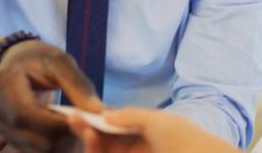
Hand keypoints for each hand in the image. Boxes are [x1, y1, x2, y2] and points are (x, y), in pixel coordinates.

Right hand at [0, 39, 102, 152]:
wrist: (15, 61)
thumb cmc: (37, 58)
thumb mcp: (60, 62)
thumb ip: (79, 87)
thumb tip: (101, 113)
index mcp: (5, 84)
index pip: (26, 115)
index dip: (55, 124)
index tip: (82, 121)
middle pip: (30, 138)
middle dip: (61, 137)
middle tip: (83, 126)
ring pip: (31, 149)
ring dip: (57, 144)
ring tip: (73, 127)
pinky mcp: (5, 135)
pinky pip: (27, 150)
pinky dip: (46, 147)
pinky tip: (59, 135)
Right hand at [66, 108, 236, 152]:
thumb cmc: (185, 140)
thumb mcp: (158, 121)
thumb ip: (131, 116)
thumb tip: (105, 114)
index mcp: (146, 134)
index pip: (114, 127)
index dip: (96, 121)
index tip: (77, 112)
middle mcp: (138, 149)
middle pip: (106, 142)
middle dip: (89, 132)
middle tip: (75, 120)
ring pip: (106, 152)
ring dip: (92, 144)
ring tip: (86, 132)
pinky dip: (99, 151)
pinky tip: (92, 143)